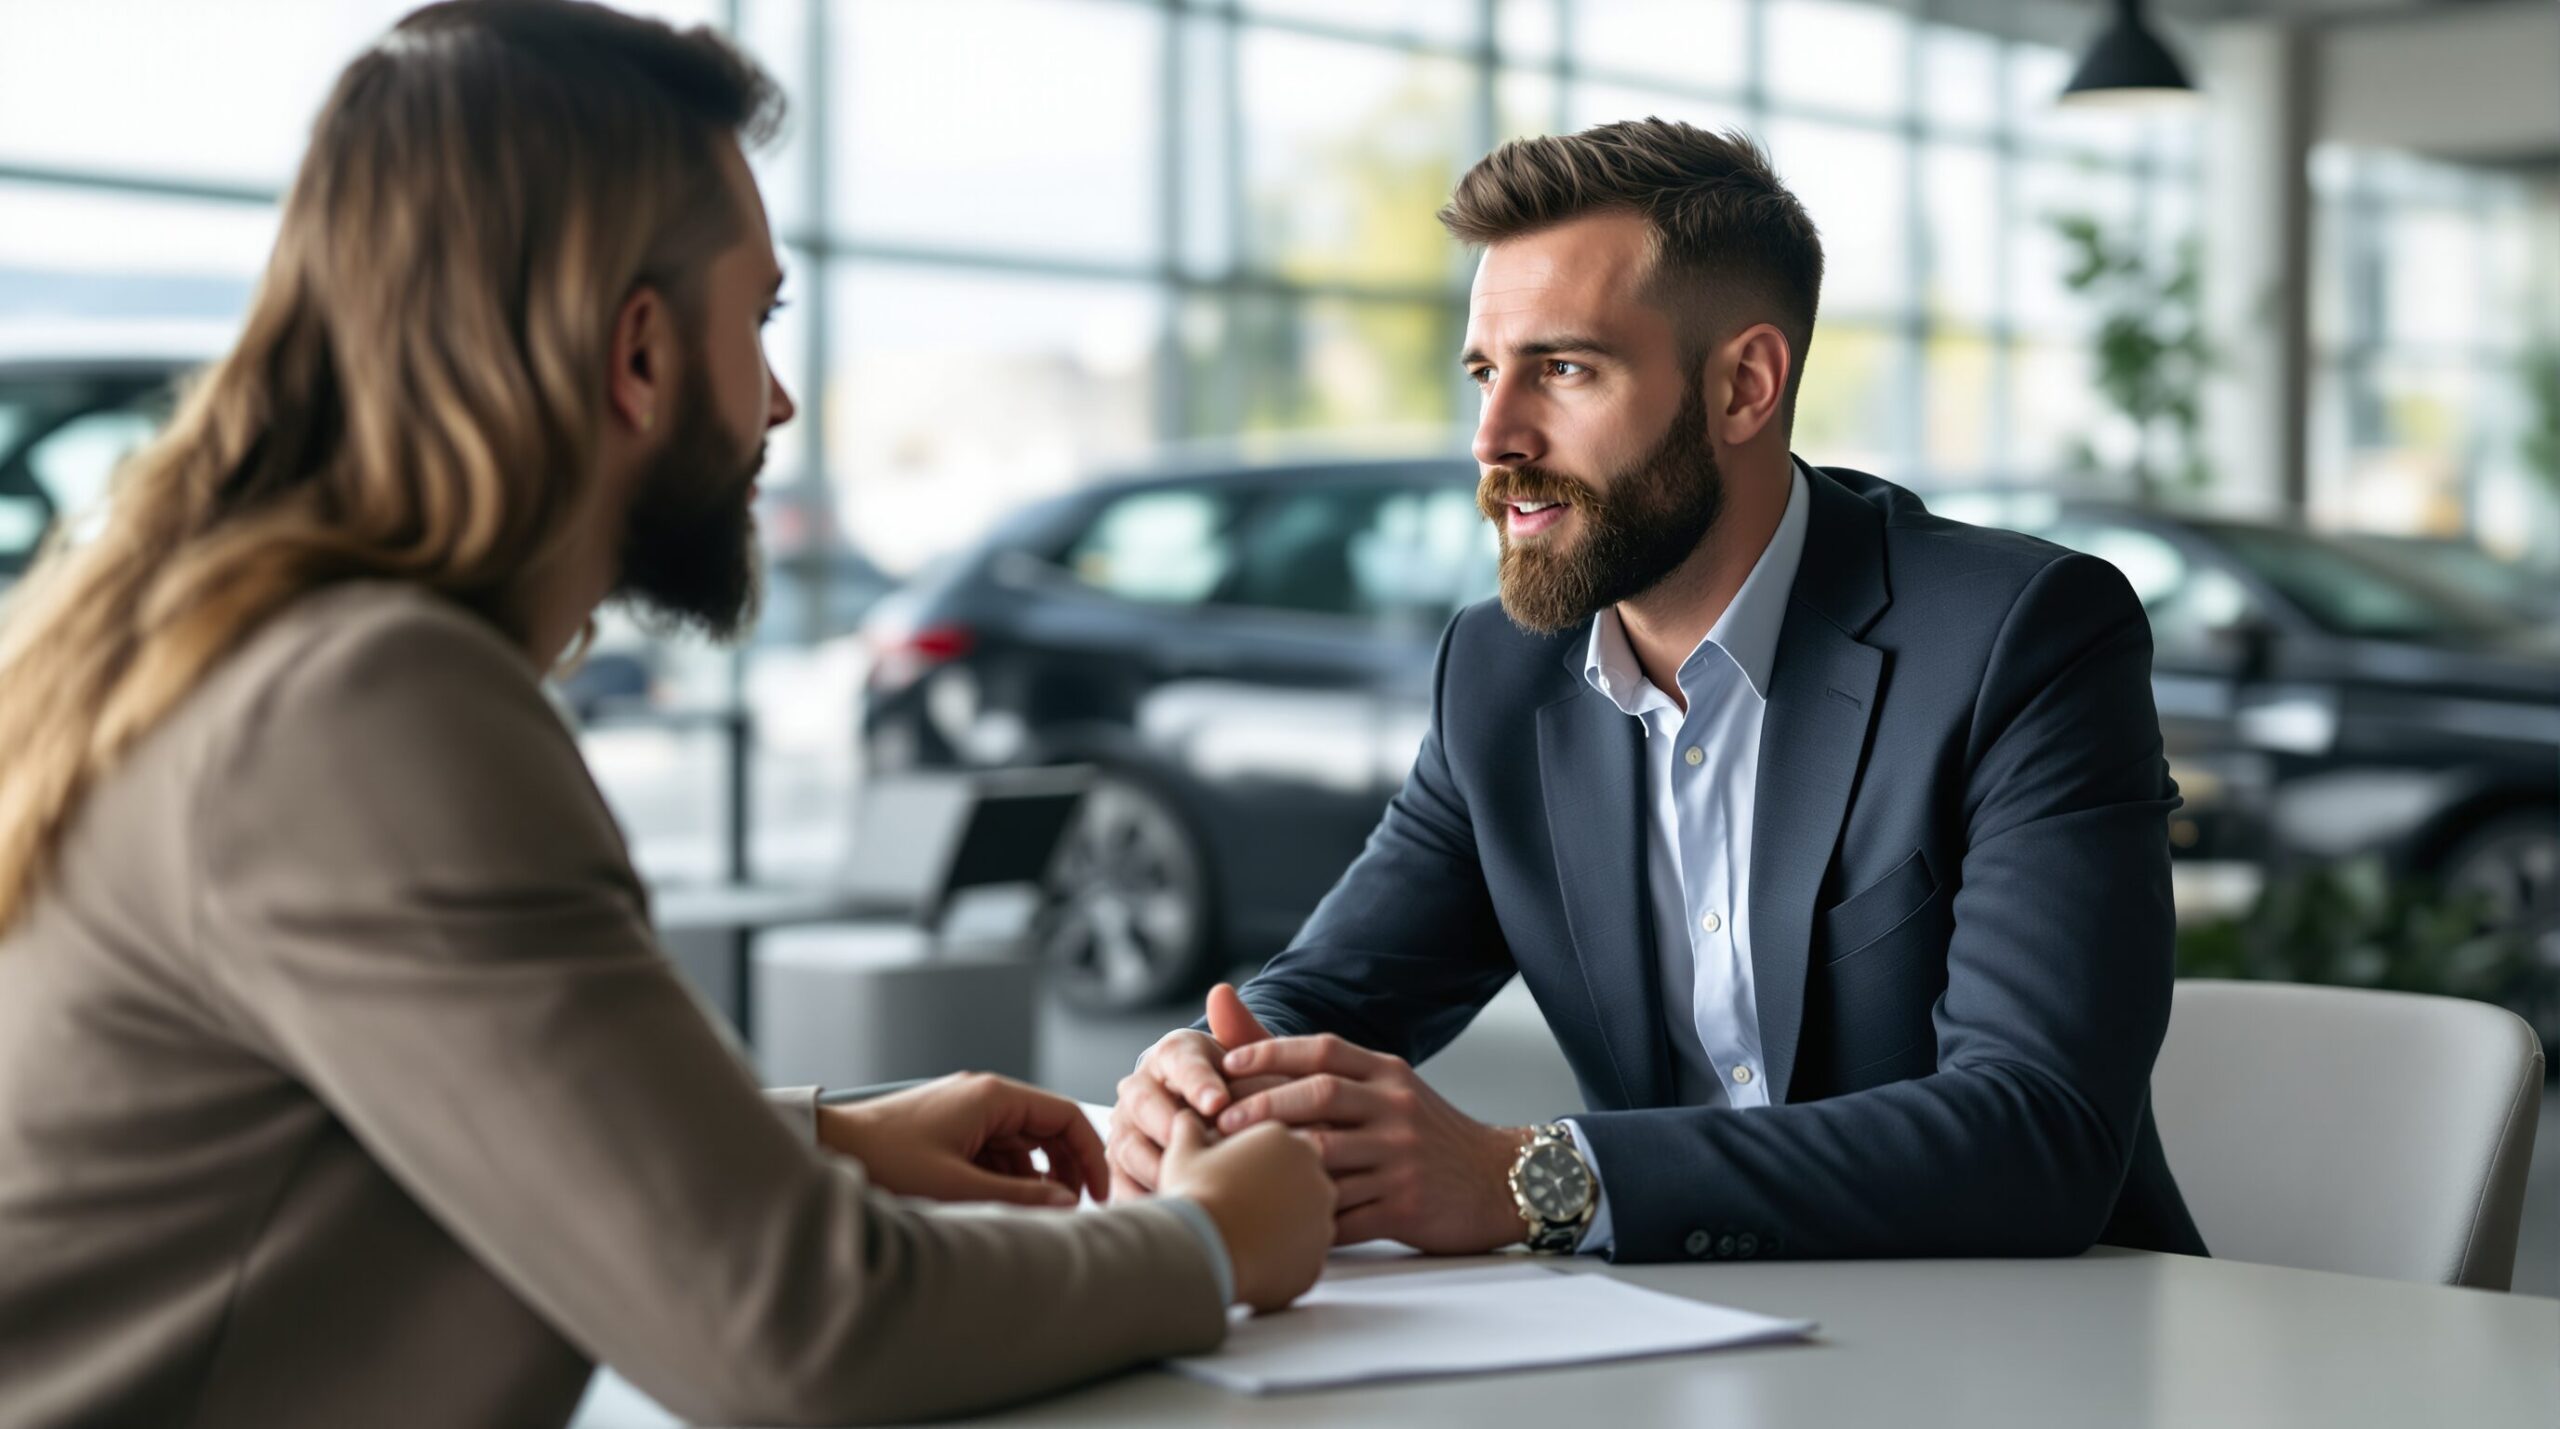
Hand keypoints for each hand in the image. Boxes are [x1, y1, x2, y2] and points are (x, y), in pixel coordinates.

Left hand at [817, 1072, 1106, 1207]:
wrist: (827, 1151)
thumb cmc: (883, 1161)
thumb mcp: (958, 1186)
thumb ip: (1019, 1197)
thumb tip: (1066, 1203)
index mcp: (992, 1097)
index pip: (1065, 1115)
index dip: (1090, 1155)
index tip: (1099, 1194)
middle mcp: (982, 1097)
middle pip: (1047, 1128)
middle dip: (1065, 1169)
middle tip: (1071, 1210)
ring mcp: (964, 1113)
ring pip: (1020, 1145)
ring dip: (1033, 1178)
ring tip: (1033, 1215)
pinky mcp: (947, 1132)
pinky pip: (993, 1152)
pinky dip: (1005, 1178)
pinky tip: (999, 1206)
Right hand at [1105, 983, 1283, 1198]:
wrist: (1223, 1121)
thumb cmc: (1243, 1088)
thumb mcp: (1249, 1060)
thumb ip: (1242, 1031)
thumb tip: (1221, 993)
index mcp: (1172, 1053)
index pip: (1180, 1061)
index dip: (1198, 1082)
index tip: (1219, 1102)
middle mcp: (1140, 1087)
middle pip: (1144, 1104)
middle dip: (1170, 1126)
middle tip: (1197, 1147)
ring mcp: (1126, 1128)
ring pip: (1128, 1147)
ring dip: (1157, 1167)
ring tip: (1189, 1187)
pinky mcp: (1121, 1167)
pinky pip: (1124, 1187)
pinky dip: (1147, 1199)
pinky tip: (1175, 1212)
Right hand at [1157, 1111, 1334, 1312]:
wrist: (1201, 1248)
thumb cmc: (1194, 1196)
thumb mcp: (1184, 1153)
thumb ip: (1191, 1130)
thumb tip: (1186, 1118)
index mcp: (1288, 1142)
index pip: (1289, 1147)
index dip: (1266, 1162)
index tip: (1244, 1175)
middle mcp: (1315, 1176)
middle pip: (1305, 1182)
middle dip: (1282, 1193)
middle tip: (1247, 1207)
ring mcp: (1322, 1219)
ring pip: (1310, 1220)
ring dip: (1287, 1226)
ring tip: (1248, 1235)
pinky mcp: (1317, 1258)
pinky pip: (1307, 1256)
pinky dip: (1287, 1258)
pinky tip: (1258, 1259)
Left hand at [1217, 1034, 1531, 1253]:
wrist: (1496, 1180)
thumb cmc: (1421, 1131)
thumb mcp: (1382, 1086)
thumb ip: (1309, 1060)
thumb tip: (1223, 1001)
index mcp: (1387, 1074)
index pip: (1324, 1051)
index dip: (1270, 1053)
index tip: (1226, 1066)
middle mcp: (1396, 1109)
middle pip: (1321, 1097)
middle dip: (1263, 1109)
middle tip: (1218, 1124)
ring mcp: (1403, 1158)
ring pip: (1328, 1159)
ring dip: (1278, 1166)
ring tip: (1236, 1173)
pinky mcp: (1407, 1206)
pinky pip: (1345, 1216)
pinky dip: (1308, 1219)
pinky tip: (1276, 1220)